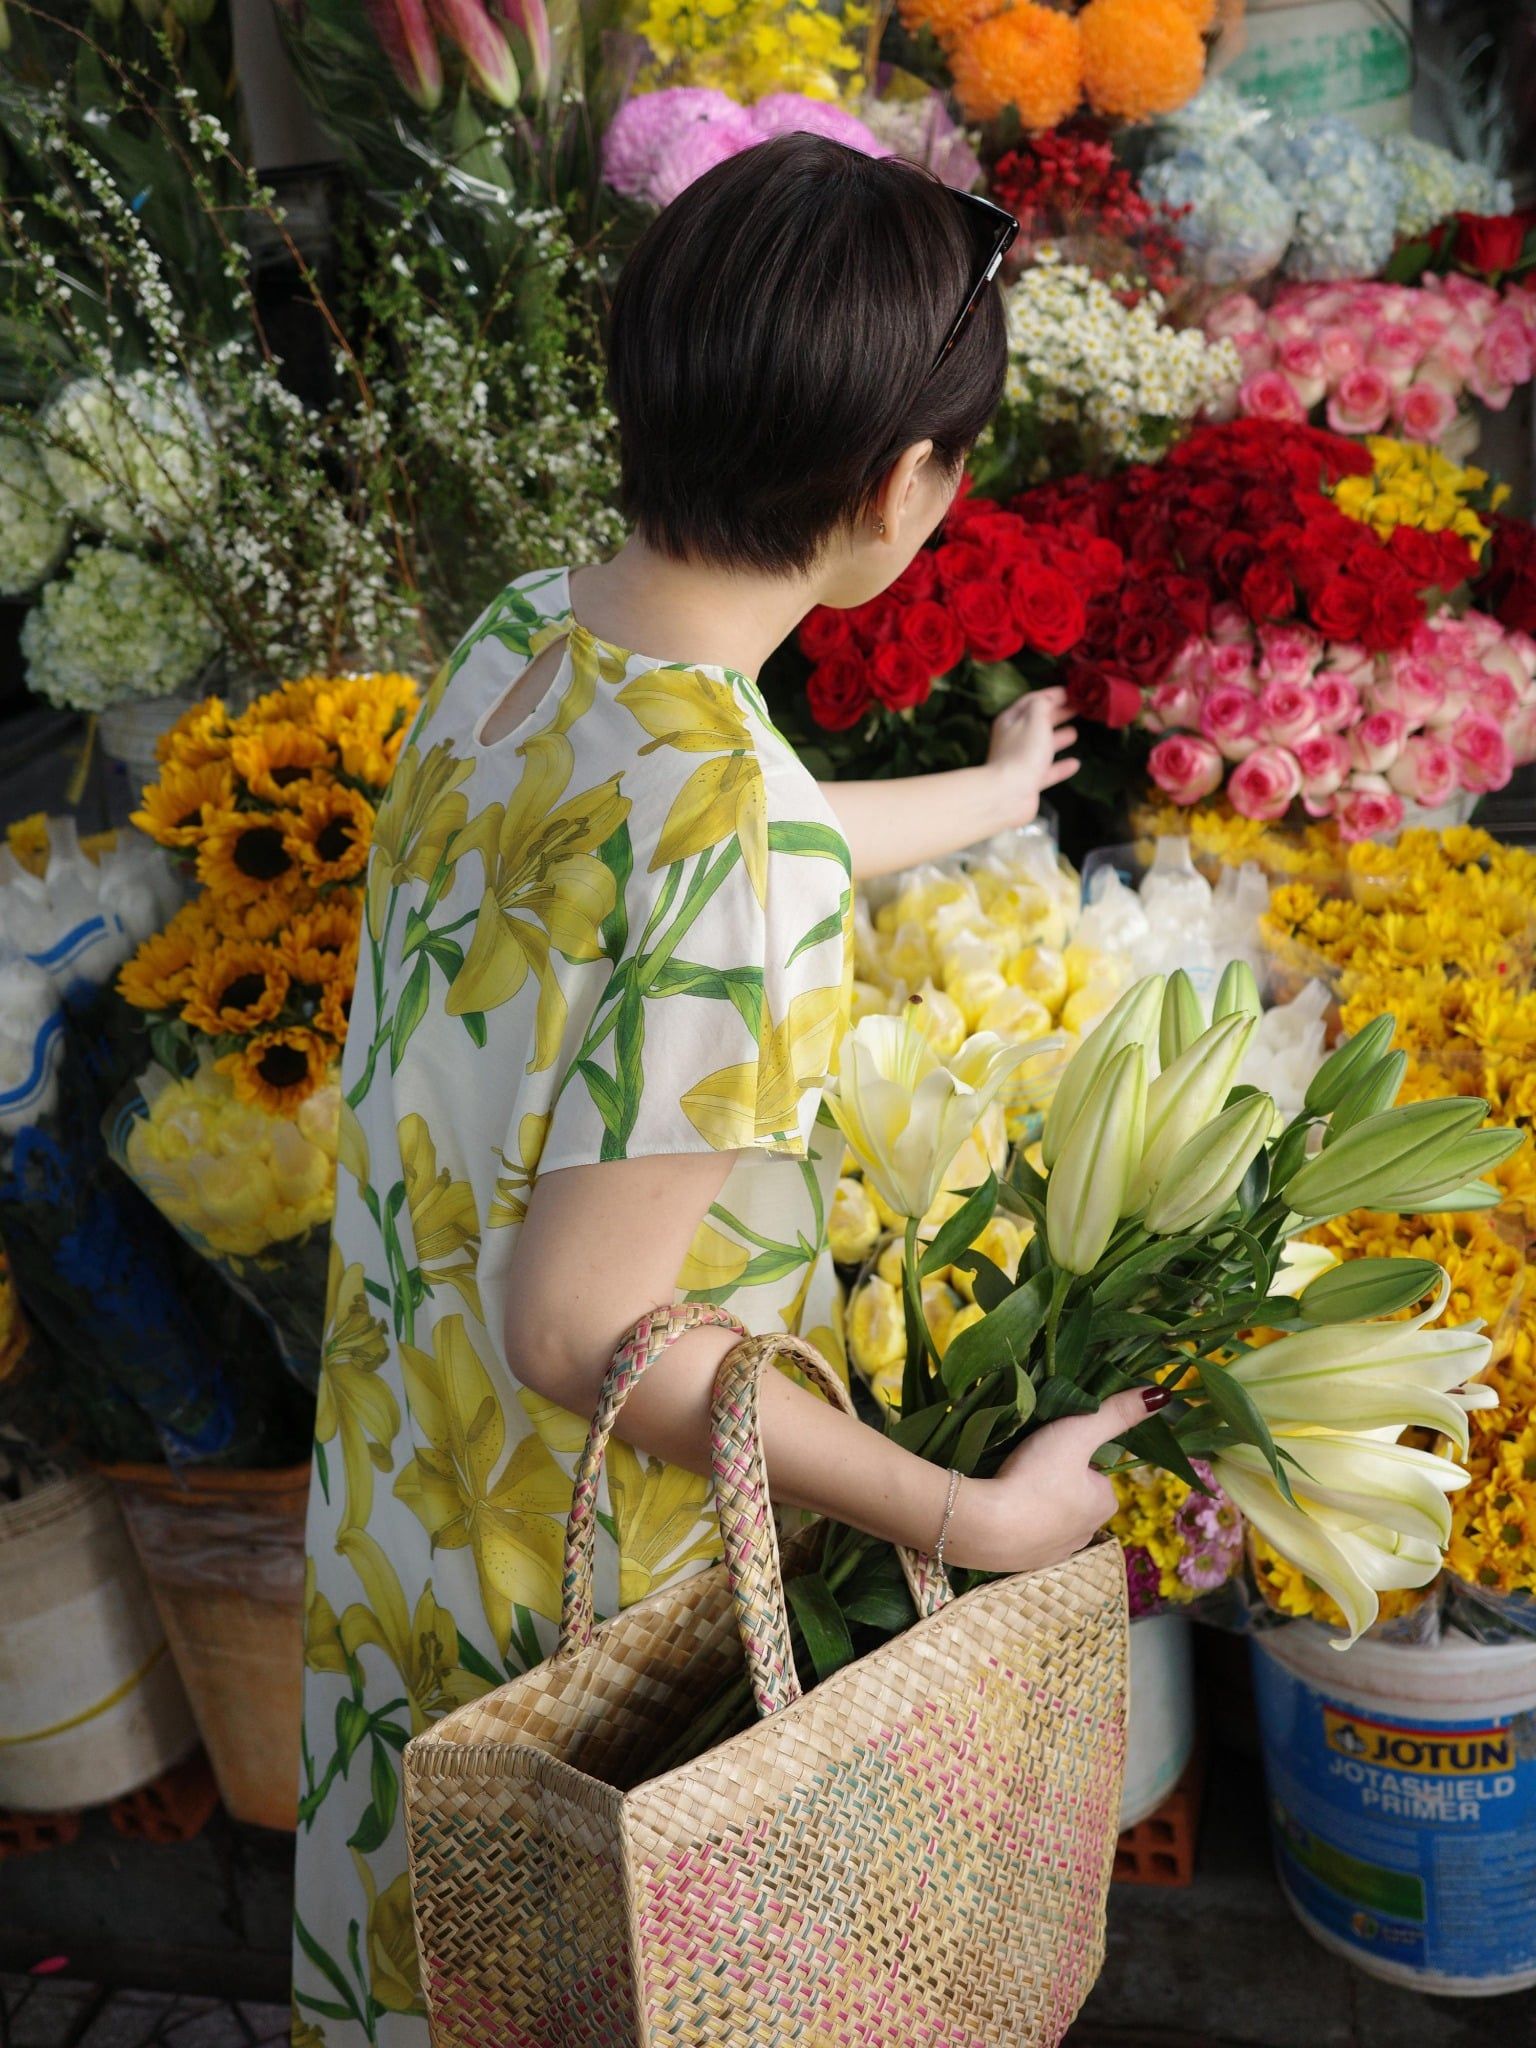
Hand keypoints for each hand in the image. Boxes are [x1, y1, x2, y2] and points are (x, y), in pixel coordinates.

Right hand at [943, 1386, 1159, 1574]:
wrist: (985, 1526)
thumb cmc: (1036, 1476)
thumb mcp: (1076, 1433)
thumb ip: (1115, 1413)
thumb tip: (1163, 1395)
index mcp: (1105, 1503)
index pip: (1096, 1473)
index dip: (1073, 1456)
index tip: (1050, 1449)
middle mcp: (1087, 1533)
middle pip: (1074, 1494)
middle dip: (1055, 1480)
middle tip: (1028, 1463)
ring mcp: (1055, 1552)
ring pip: (1051, 1516)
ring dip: (1035, 1501)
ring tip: (1011, 1483)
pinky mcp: (1025, 1563)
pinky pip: (1028, 1535)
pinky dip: (1018, 1522)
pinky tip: (1001, 1508)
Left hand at [985, 687, 1079, 828]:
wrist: (1008, 793)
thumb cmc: (1023, 751)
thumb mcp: (1034, 718)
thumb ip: (1042, 704)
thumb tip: (1049, 699)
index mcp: (1011, 720)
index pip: (1032, 701)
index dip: (1051, 695)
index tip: (1071, 691)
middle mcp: (1013, 739)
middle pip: (1037, 722)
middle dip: (1057, 714)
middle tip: (1077, 708)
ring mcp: (1020, 761)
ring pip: (1042, 746)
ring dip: (1058, 738)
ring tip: (1075, 733)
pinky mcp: (1028, 781)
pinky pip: (1047, 771)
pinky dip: (1060, 766)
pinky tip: (1075, 764)